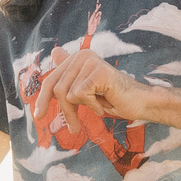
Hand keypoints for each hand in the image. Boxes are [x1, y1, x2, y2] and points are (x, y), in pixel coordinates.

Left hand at [31, 47, 154, 140]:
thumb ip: (71, 74)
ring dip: (82, 110)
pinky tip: (105, 103)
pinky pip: (80, 95)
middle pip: (57, 88)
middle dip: (65, 112)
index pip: (51, 80)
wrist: (142, 103)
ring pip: (67, 94)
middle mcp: (82, 55)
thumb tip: (55, 51)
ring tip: (99, 109)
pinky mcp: (97, 71)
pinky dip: (93, 106)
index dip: (43, 99)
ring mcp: (89, 61)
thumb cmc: (116, 98)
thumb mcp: (88, 90)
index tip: (39, 116)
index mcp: (78, 58)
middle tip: (74, 129)